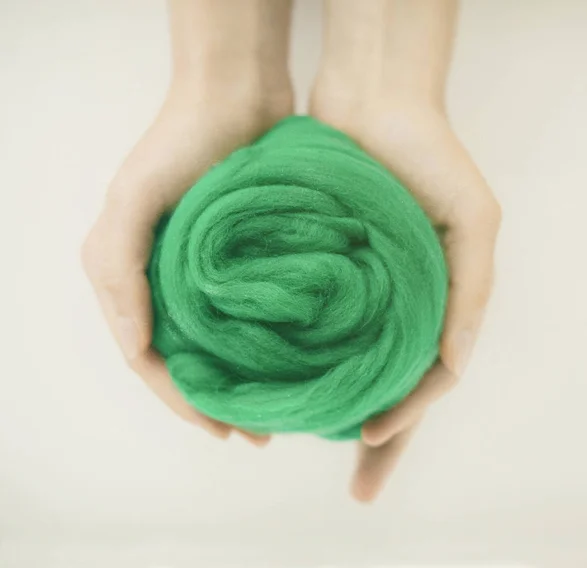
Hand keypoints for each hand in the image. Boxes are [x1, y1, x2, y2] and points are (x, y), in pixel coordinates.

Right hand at [82, 81, 291, 444]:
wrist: (238, 97)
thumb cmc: (183, 142)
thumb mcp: (136, 198)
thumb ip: (120, 268)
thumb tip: (134, 345)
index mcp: (131, 277)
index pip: (150, 359)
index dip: (182, 400)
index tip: (219, 430)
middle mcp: (166, 283)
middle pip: (187, 361)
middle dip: (216, 403)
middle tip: (255, 435)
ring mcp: (206, 275)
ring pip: (220, 346)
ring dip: (242, 383)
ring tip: (275, 414)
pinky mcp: (243, 262)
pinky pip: (248, 317)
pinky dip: (262, 348)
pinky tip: (285, 367)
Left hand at [311, 90, 500, 500]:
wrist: (371, 104)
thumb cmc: (428, 158)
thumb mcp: (472, 220)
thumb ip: (469, 294)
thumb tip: (450, 368)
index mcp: (431, 306)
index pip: (424, 383)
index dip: (405, 422)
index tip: (369, 446)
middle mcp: (392, 309)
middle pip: (385, 390)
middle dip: (376, 442)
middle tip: (358, 490)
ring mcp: (355, 294)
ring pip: (343, 365)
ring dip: (333, 408)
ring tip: (307, 443)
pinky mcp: (317, 270)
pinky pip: (307, 324)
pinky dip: (300, 358)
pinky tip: (281, 383)